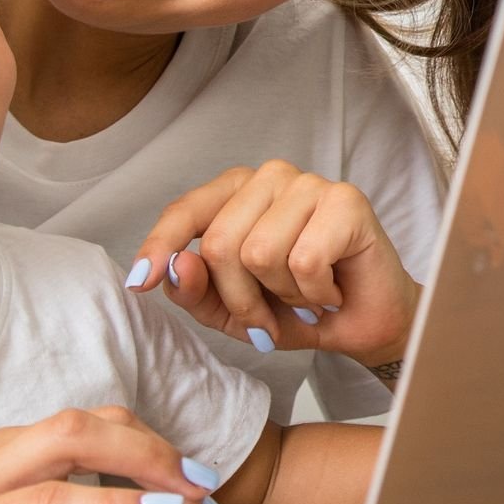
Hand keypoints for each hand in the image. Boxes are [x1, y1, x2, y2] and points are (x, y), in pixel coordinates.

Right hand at [0, 406, 225, 503]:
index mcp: (5, 458)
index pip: (97, 427)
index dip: (156, 451)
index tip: (199, 492)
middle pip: (98, 420)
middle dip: (164, 449)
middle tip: (210, 491)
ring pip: (78, 437)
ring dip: (149, 464)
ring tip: (194, 496)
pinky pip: (51, 499)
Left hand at [130, 161, 420, 366]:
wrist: (364, 325)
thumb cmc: (299, 309)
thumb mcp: (232, 311)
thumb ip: (196, 291)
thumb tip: (177, 267)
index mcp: (236, 194)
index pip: (186, 212)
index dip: (159, 246)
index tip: (140, 283)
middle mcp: (270, 178)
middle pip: (220, 244)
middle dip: (242, 299)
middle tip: (270, 316)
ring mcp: (309, 184)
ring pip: (260, 253)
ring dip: (283, 296)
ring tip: (306, 297)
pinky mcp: (346, 201)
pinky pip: (304, 260)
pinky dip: (314, 293)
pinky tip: (330, 291)